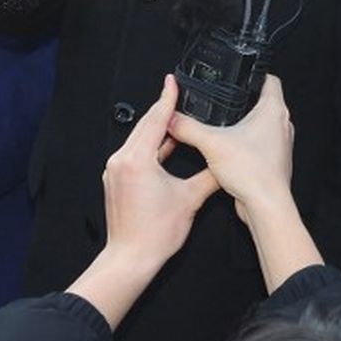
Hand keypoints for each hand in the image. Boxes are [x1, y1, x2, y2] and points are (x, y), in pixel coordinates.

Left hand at [102, 75, 218, 269]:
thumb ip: (209, 175)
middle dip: (162, 110)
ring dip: (156, 129)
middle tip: (176, 94)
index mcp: (137, 158)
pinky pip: (134, 153)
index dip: (167, 98)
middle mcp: (121, 160)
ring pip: (138, 140)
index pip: (156, 119)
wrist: (130, 259)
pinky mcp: (115, 180)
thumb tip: (225, 164)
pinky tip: (164, 146)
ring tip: (174, 118)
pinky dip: (149, 146)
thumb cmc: (155, 234)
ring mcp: (115, 170)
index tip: (172, 82)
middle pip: (144, 126)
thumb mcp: (190, 199)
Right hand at [167, 75, 294, 224]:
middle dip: (247, 100)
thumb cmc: (253, 172)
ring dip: (248, 125)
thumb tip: (172, 118)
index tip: (242, 74)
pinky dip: (248, 145)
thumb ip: (187, 127)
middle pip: (266, 102)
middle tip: (229, 99)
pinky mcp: (274, 162)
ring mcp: (280, 145)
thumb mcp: (211, 142)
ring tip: (227, 125)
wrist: (266, 205)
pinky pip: (261, 146)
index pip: (270, 80)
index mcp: (273, 110)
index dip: (256, 74)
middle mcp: (282, 125)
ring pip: (264, 126)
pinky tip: (231, 151)